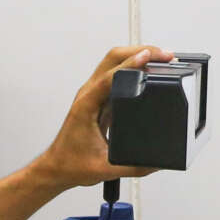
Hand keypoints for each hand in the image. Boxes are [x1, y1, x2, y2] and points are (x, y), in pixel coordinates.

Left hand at [30, 45, 171, 192]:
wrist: (56, 168)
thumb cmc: (71, 164)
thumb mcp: (105, 168)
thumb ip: (133, 167)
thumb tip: (156, 161)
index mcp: (86, 106)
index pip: (110, 77)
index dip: (130, 65)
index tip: (149, 57)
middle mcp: (89, 95)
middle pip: (113, 59)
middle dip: (139, 51)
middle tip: (163, 55)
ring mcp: (94, 94)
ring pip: (114, 63)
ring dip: (136, 56)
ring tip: (160, 58)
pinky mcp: (100, 99)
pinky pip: (117, 75)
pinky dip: (134, 68)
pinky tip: (148, 71)